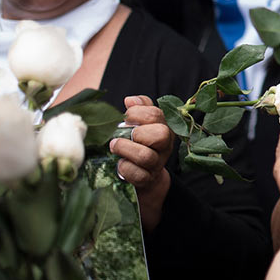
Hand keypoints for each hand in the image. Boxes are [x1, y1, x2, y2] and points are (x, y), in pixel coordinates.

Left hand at [110, 95, 173, 230]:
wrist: (145, 172)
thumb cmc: (140, 142)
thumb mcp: (143, 122)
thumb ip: (140, 108)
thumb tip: (130, 100)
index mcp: (165, 126)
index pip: (156, 114)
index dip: (137, 113)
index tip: (126, 117)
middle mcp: (165, 144)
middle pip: (160, 134)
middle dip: (137, 133)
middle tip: (123, 134)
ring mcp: (157, 163)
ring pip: (146, 156)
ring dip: (126, 149)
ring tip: (114, 147)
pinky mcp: (148, 179)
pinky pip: (138, 175)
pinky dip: (125, 168)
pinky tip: (120, 163)